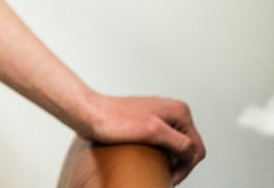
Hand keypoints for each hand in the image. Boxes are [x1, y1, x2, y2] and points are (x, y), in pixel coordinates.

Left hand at [84, 93, 205, 184]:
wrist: (90, 114)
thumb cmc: (114, 121)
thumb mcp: (153, 131)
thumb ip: (178, 141)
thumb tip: (191, 152)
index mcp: (178, 110)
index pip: (196, 150)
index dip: (185, 168)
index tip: (168, 177)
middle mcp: (171, 110)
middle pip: (188, 149)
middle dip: (178, 165)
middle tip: (163, 176)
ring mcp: (159, 116)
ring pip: (175, 148)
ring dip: (168, 161)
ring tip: (155, 168)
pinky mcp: (148, 123)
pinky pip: (163, 144)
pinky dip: (160, 155)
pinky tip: (149, 160)